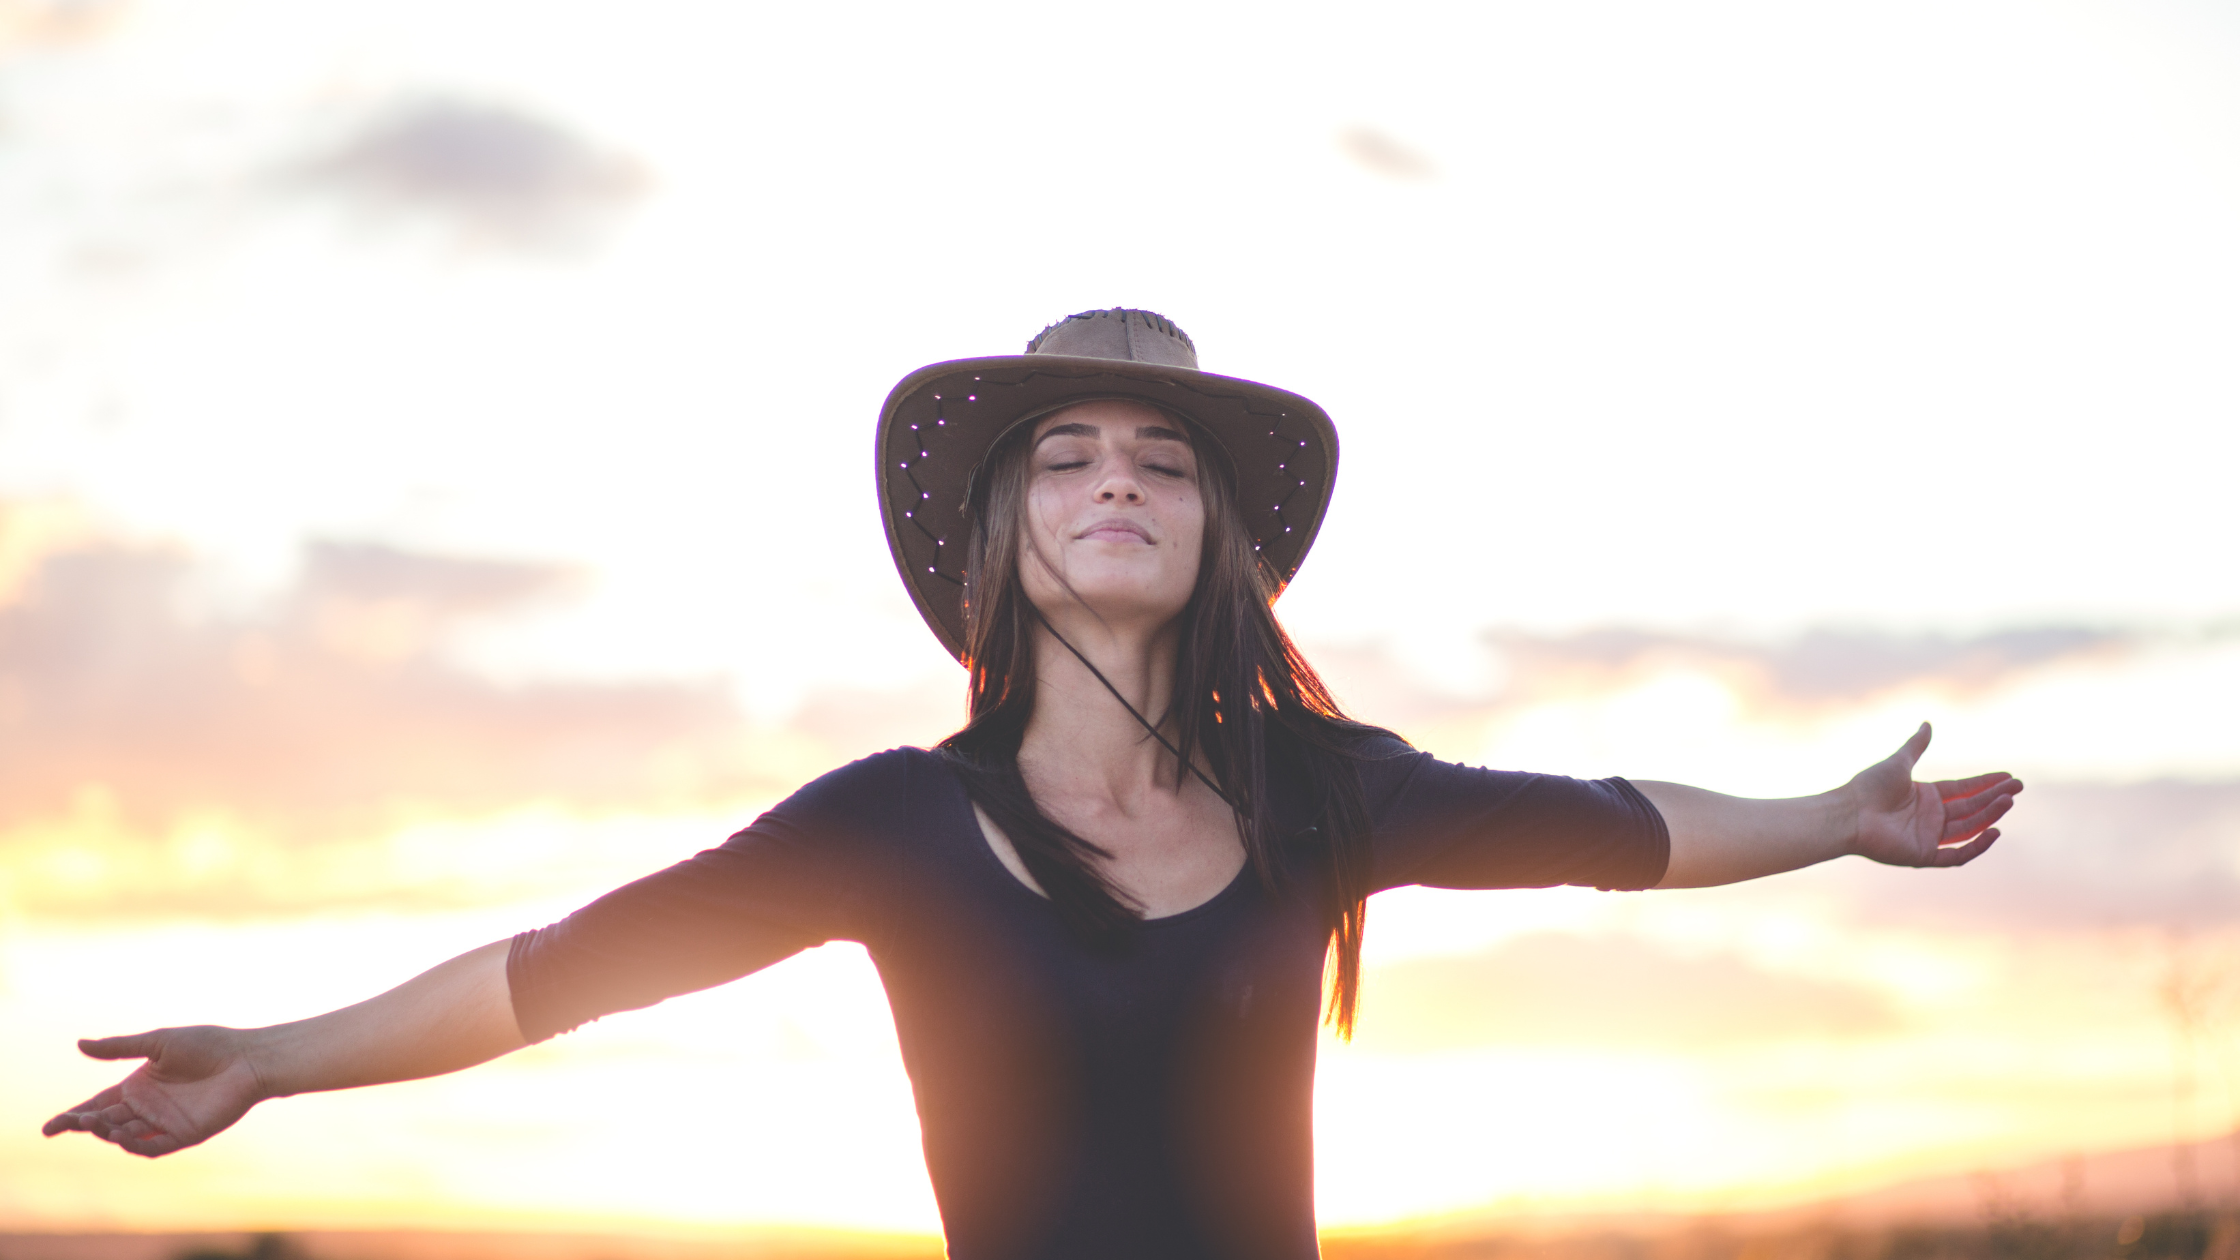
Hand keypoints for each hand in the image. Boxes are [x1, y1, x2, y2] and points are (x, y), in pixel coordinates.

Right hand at [41, 1026, 267, 1157]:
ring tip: (94, 1122)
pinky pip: (151, 1147)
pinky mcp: (184, 1135)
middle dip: (85, 1124)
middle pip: (106, 1122)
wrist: (247, 1058)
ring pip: (124, 1136)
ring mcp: (164, 1123)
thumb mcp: (158, 1043)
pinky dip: (133, 1145)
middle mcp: (148, 1107)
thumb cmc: (208, 1044)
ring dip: (106, 1132)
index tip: (50, 1127)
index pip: (98, 1104)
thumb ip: (120, 1047)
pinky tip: (121, 1134)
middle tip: (70, 1122)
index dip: (73, 1116)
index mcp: (138, 1086)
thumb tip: (79, 1044)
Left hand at [1846, 722, 2020, 867]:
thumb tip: (1927, 723)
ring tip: (2009, 801)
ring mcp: (1927, 837)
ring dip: (1989, 816)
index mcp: (1925, 796)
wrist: (1849, 813)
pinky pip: (1956, 855)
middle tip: (2018, 787)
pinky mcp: (1922, 855)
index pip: (1963, 789)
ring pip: (1968, 828)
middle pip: (1970, 807)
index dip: (1986, 783)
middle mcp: (1930, 817)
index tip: (2008, 777)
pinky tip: (1995, 831)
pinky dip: (1977, 846)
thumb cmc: (1869, 786)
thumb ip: (1916, 746)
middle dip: (1994, 798)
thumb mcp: (1898, 762)